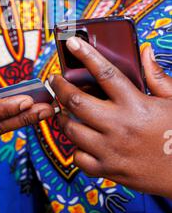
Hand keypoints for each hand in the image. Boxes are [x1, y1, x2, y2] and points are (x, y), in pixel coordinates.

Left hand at [49, 37, 171, 197]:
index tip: (72, 43)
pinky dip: (75, 147)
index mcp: (135, 104)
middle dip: (60, 87)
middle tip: (55, 80)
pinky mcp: (108, 170)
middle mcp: (119, 125)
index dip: (86, 55)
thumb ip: (157, 77)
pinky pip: (78, 157)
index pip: (105, 73)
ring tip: (63, 108)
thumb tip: (145, 52)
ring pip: (71, 129)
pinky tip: (81, 139)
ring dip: (62, 116)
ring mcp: (111, 149)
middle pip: (76, 101)